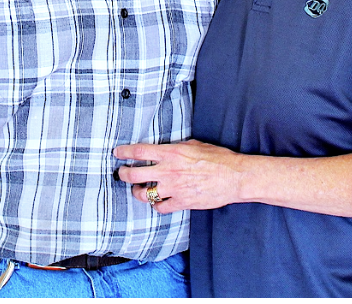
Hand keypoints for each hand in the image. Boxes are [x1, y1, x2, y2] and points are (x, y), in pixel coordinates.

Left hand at [114, 140, 244, 213]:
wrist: (234, 176)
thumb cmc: (218, 157)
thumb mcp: (195, 144)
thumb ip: (177, 147)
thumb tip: (167, 148)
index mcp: (171, 153)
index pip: (139, 152)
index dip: (124, 152)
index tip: (117, 152)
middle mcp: (168, 171)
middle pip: (134, 174)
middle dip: (124, 174)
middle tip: (122, 173)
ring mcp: (174, 188)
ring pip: (143, 194)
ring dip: (138, 192)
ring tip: (138, 190)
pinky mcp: (182, 202)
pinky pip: (160, 208)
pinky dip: (157, 206)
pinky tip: (158, 202)